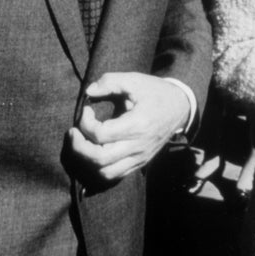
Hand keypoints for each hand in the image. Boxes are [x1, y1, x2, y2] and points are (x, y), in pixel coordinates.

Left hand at [67, 72, 189, 182]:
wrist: (180, 108)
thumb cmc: (155, 92)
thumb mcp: (135, 80)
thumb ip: (110, 81)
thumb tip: (88, 91)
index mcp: (137, 124)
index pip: (100, 134)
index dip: (85, 123)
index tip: (86, 110)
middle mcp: (138, 146)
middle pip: (99, 159)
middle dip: (79, 147)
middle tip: (73, 132)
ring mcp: (140, 157)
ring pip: (105, 172)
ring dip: (87, 160)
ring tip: (82, 144)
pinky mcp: (140, 162)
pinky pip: (115, 175)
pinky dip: (99, 168)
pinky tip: (94, 153)